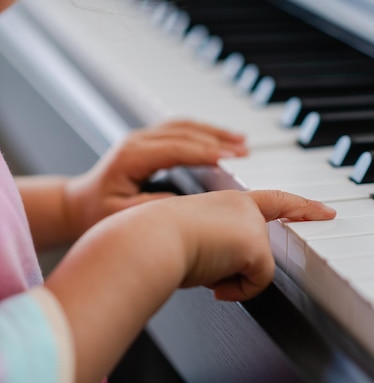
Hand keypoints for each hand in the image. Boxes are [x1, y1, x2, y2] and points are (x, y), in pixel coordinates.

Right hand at [46, 188, 334, 382]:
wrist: (148, 240)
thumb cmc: (159, 242)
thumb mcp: (196, 243)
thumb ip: (220, 249)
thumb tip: (225, 277)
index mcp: (230, 201)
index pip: (275, 201)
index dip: (303, 207)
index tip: (327, 212)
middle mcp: (245, 205)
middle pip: (261, 247)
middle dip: (243, 264)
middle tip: (212, 263)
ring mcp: (252, 222)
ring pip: (257, 266)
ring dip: (230, 277)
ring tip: (201, 267)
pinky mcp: (255, 242)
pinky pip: (258, 281)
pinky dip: (237, 289)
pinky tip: (214, 283)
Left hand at [65, 120, 246, 237]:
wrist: (78, 204)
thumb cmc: (96, 212)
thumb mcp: (123, 215)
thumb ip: (154, 205)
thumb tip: (187, 200)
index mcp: (132, 156)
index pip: (178, 148)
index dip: (208, 151)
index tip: (233, 156)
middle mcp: (138, 141)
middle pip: (185, 132)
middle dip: (218, 139)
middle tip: (244, 149)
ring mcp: (143, 138)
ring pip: (185, 126)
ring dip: (214, 131)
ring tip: (241, 140)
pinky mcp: (149, 141)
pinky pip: (181, 130)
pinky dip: (204, 132)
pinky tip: (220, 139)